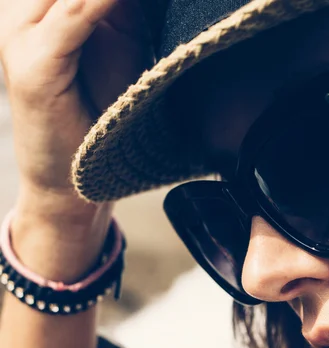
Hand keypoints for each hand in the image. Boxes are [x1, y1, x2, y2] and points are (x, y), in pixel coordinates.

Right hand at [0, 0, 151, 220]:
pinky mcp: (30, 64)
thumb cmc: (99, 114)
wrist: (72, 180)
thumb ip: (124, 5)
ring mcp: (20, 32)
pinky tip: (125, 3)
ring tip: (138, 8)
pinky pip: (73, 17)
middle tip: (141, 5)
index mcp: (45, 2)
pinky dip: (102, 3)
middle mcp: (25, 7)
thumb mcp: (120, 43)